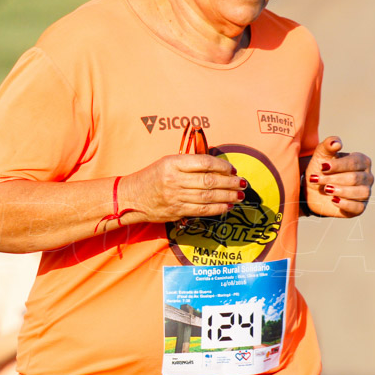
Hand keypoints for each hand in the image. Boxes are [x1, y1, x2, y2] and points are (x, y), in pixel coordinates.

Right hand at [122, 154, 243, 222]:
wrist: (131, 197)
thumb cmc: (152, 177)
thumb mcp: (167, 162)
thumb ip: (189, 164)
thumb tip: (217, 168)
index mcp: (173, 163)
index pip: (203, 162)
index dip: (221, 166)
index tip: (232, 169)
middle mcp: (175, 180)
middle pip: (209, 181)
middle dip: (229, 182)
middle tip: (242, 183)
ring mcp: (176, 197)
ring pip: (208, 196)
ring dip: (227, 196)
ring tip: (240, 195)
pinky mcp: (176, 211)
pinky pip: (202, 210)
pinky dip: (217, 208)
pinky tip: (228, 206)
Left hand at [304, 136, 373, 217]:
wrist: (312, 190)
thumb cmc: (321, 169)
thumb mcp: (321, 155)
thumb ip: (328, 145)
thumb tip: (336, 143)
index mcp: (362, 161)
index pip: (354, 162)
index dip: (338, 165)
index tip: (322, 167)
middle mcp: (367, 176)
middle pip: (355, 178)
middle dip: (333, 179)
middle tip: (315, 179)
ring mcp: (365, 192)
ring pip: (360, 192)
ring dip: (340, 191)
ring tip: (326, 189)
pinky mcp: (360, 207)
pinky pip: (358, 207)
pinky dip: (346, 204)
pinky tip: (334, 200)